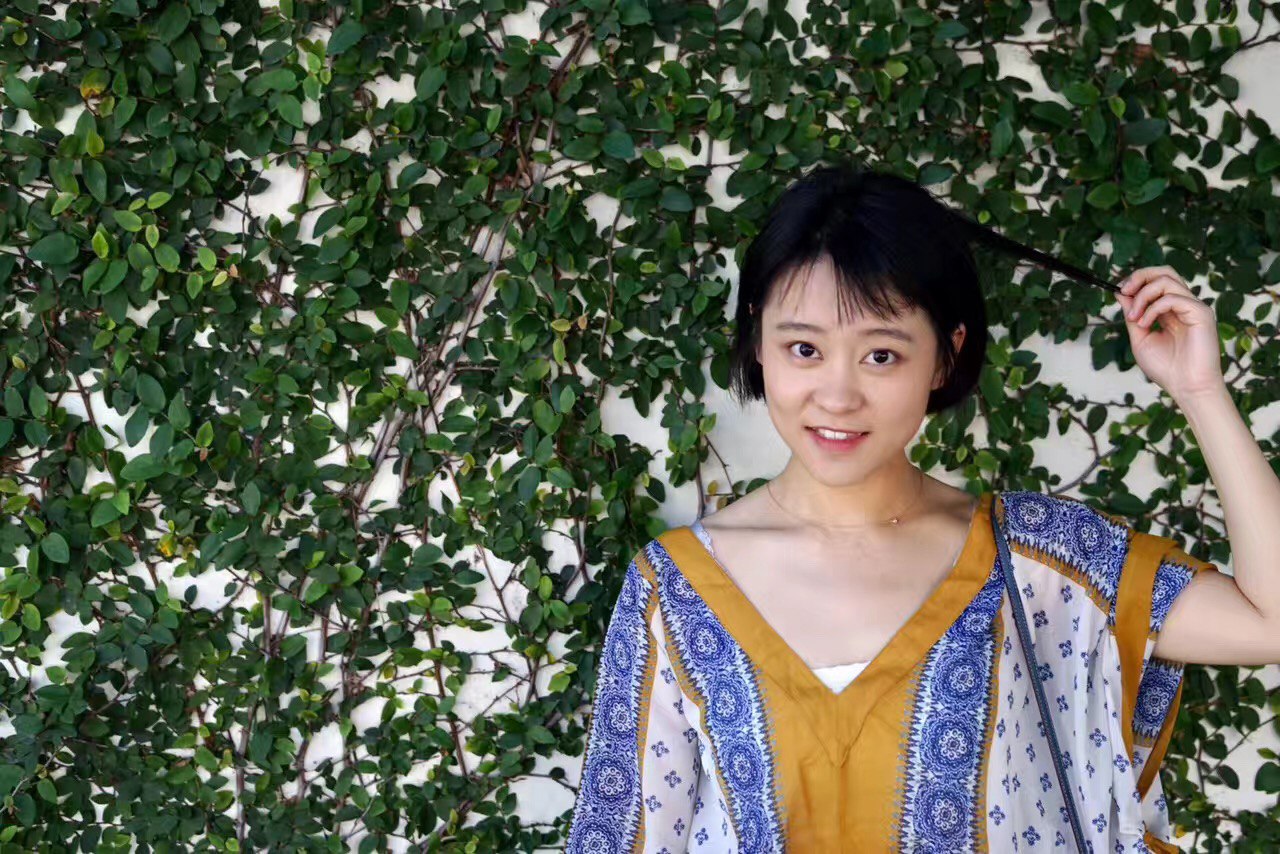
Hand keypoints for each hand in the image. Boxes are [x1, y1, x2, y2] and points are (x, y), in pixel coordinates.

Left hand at [1115, 265, 1224, 400]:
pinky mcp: (1201, 313)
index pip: (1155, 282)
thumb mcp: (1140, 338)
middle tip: (1124, 290)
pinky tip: (1145, 324)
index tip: (1119, 291)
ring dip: (1143, 296)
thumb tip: (1121, 292)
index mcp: (1171, 310)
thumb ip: (1133, 314)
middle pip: (1165, 272)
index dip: (1136, 281)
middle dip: (1140, 276)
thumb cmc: (1166, 368)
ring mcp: (1194, 307)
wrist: (1186, 387)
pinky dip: (1153, 308)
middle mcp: (1184, 305)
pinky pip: (1172, 298)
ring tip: (1134, 318)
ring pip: (1167, 280)